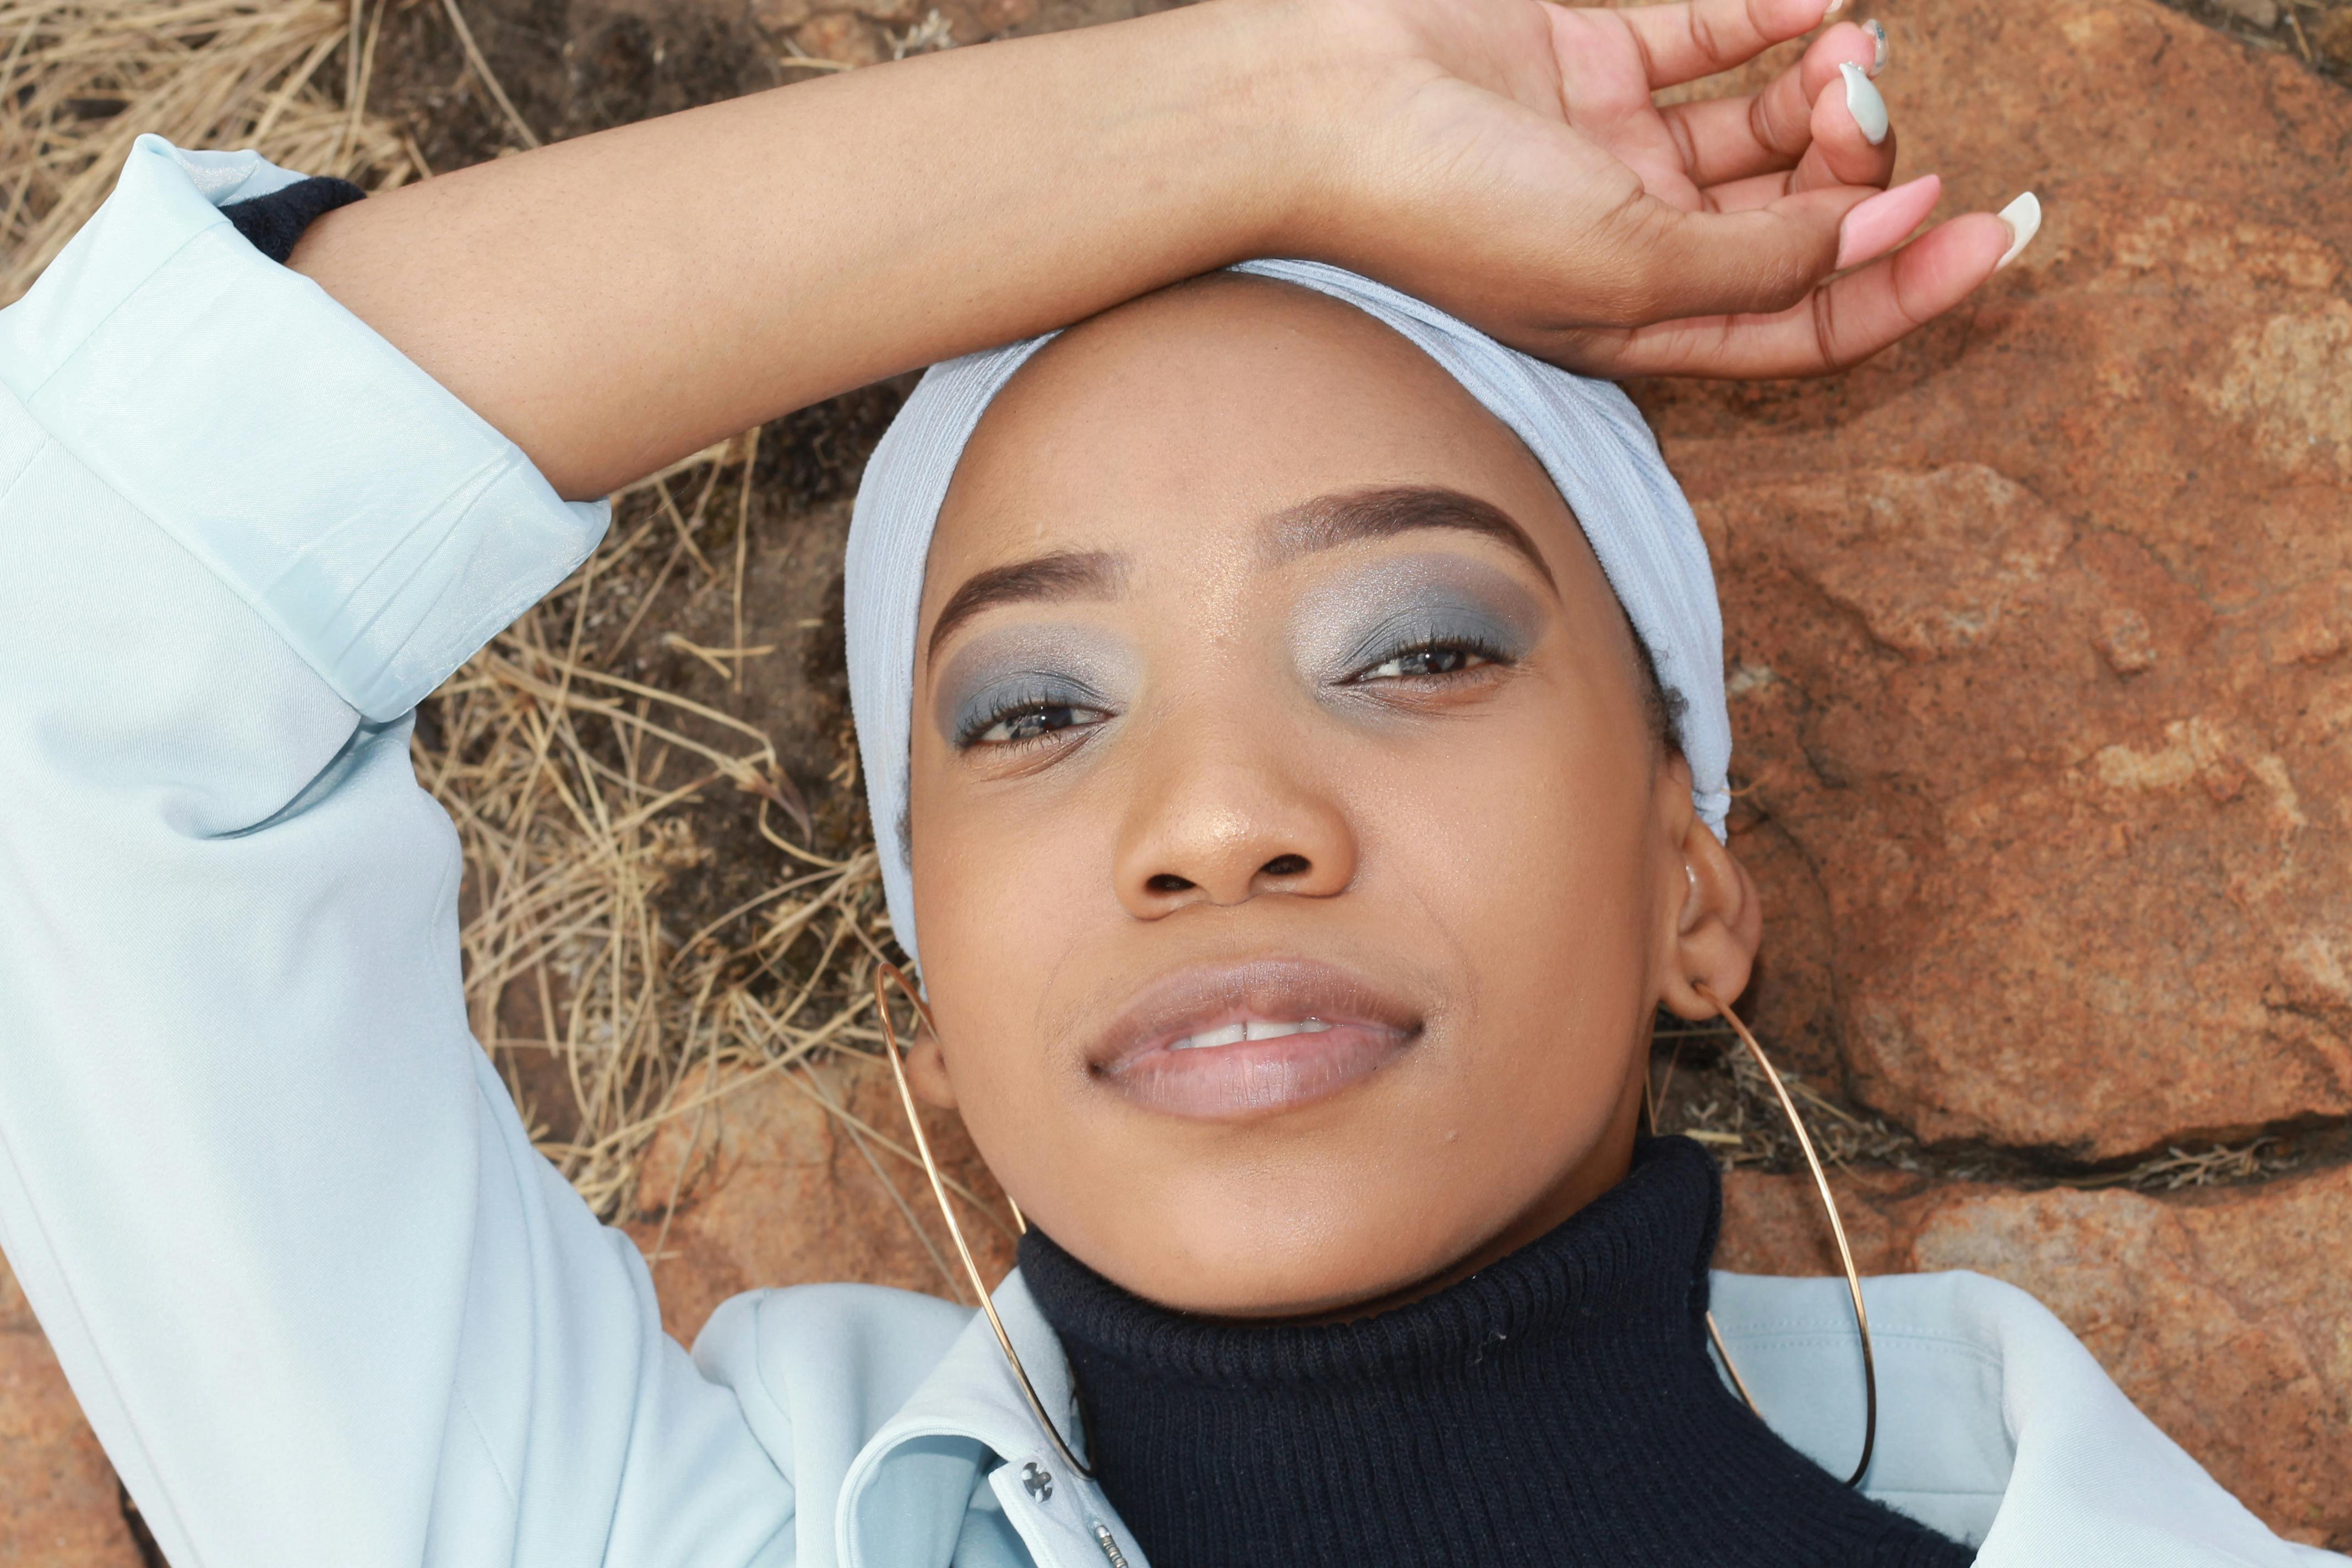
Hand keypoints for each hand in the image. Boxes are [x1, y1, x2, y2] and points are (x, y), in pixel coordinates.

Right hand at [1281, 0, 2022, 375]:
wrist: (1316, 108)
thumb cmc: (1444, 213)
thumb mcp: (1624, 270)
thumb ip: (1758, 265)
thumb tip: (1877, 233)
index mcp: (1641, 324)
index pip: (1805, 322)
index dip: (1905, 287)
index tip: (1989, 232)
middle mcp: (1635, 244)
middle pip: (1797, 221)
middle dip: (1861, 169)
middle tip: (1865, 112)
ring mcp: (1611, 150)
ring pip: (1763, 129)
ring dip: (1826, 92)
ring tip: (1848, 54)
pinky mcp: (1586, 59)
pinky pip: (1707, 37)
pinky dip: (1772, 20)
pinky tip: (1821, 4)